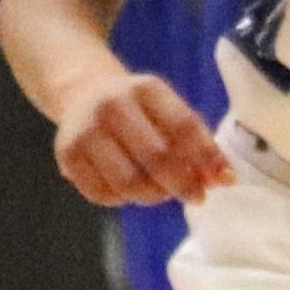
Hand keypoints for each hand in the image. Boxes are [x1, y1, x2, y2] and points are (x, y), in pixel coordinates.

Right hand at [52, 68, 227, 209]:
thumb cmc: (136, 108)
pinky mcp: (67, 155)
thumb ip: (196, 141)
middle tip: (195, 196)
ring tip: (160, 191)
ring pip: (128, 183)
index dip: (206, 157)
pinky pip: (102, 194)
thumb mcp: (167, 109)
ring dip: (152, 195)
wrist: (82, 94)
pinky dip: (122, 200)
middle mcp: (112, 106)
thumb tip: (223, 178)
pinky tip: (129, 190)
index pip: (183, 127)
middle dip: (182, 184)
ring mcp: (85, 131)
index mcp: (145, 89)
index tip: (223, 179)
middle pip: (156, 158)